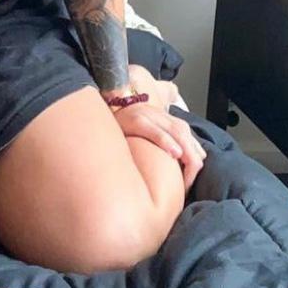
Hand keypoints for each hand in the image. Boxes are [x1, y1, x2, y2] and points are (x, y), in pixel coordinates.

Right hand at [110, 65, 206, 188]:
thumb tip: (178, 158)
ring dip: (186, 149)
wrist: (93, 119)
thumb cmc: (118, 132)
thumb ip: (159, 140)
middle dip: (193, 154)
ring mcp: (144, 115)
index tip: (193, 173)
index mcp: (159, 116)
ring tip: (192, 165)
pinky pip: (153, 130)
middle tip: (194, 174)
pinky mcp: (134, 120)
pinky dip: (166, 141)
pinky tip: (175, 153)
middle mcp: (155, 113)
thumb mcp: (141, 133)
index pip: (185, 132)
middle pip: (183, 131)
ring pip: (174, 130)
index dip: (194, 151)